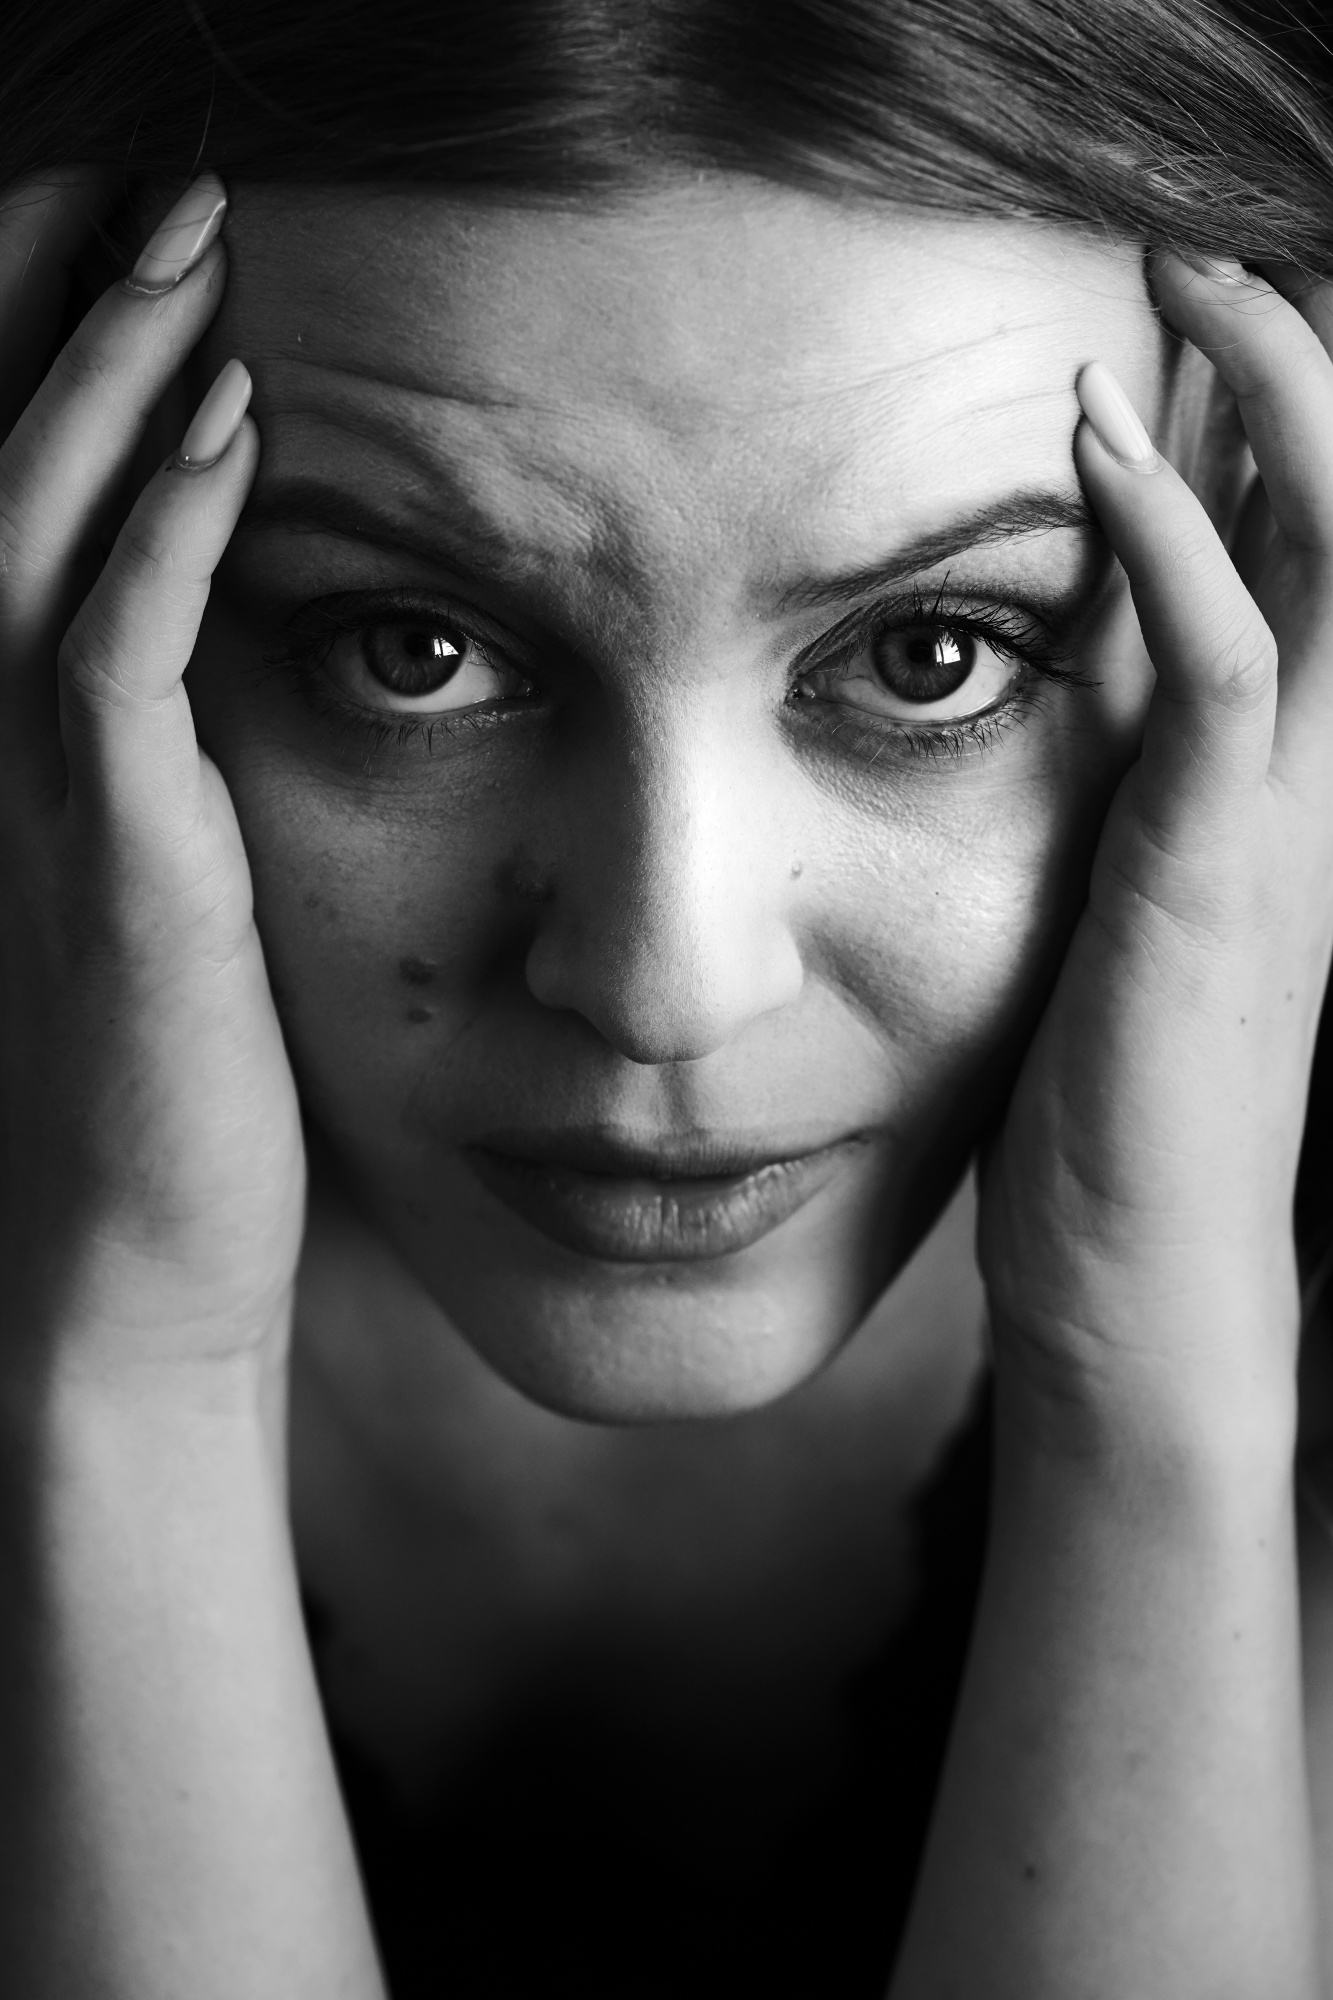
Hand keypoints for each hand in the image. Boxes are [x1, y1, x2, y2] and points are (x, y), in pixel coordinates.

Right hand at [0, 173, 304, 1403]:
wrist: (124, 1260)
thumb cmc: (166, 1084)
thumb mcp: (162, 890)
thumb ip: (174, 762)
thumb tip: (251, 649)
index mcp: (7, 746)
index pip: (14, 511)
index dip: (52, 365)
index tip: (140, 255)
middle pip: (0, 473)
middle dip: (66, 316)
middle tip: (161, 190)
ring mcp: (31, 795)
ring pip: (39, 530)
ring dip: (112, 377)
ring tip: (196, 245)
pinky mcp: (113, 858)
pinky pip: (115, 653)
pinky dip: (166, 528)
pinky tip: (234, 427)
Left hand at [979, 251, 1332, 1457]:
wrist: (1143, 1286)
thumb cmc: (1108, 1116)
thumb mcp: (1118, 919)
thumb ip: (1120, 806)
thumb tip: (1059, 716)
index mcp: (1291, 793)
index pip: (1318, 568)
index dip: (1276, 434)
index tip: (1189, 339)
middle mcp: (1322, 787)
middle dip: (1297, 366)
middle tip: (1193, 254)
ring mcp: (1291, 826)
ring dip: (1266, 396)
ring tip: (1178, 281)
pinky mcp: (1221, 871)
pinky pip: (1228, 663)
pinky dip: (1173, 537)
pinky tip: (1097, 445)